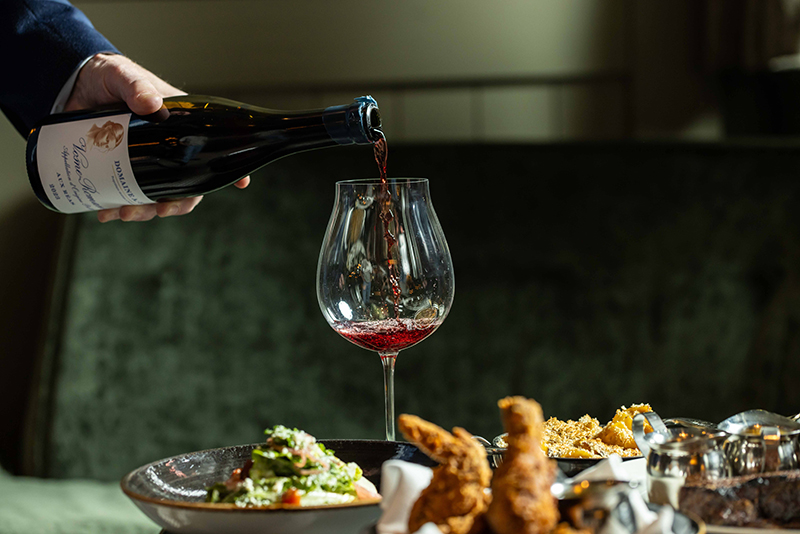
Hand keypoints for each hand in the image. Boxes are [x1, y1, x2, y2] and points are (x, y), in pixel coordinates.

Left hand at [64, 53, 249, 222]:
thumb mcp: (123, 76)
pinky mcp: (117, 170)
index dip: (227, 171)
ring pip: (154, 197)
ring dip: (142, 211)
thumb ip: (137, 86)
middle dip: (174, 205)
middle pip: (184, 187)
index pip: (209, 151)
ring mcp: (142, 163)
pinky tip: (104, 212)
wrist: (72, 85)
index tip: (242, 183)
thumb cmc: (107, 76)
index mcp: (179, 127)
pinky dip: (116, 208)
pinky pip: (124, 195)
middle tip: (159, 210)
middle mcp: (167, 150)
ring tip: (122, 213)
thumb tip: (150, 104)